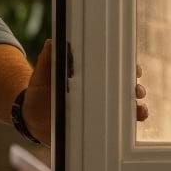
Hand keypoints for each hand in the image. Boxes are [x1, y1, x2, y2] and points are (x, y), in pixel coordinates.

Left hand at [22, 39, 150, 142]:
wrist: (31, 118)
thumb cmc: (39, 93)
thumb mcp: (42, 75)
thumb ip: (47, 60)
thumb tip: (51, 42)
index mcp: (89, 76)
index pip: (113, 69)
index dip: (128, 69)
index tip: (135, 70)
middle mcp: (98, 93)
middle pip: (126, 89)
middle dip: (137, 88)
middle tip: (136, 90)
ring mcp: (99, 110)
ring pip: (126, 109)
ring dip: (138, 109)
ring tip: (139, 110)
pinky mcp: (96, 127)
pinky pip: (116, 128)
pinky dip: (126, 127)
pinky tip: (129, 128)